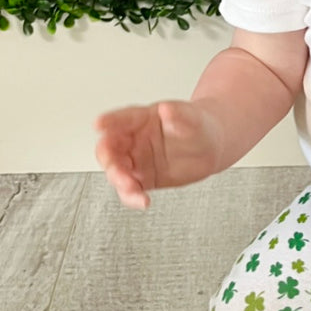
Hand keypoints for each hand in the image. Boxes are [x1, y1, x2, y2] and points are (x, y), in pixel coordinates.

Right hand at [94, 100, 222, 209]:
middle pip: (110, 148)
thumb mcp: (192, 117)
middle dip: (108, 158)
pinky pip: (131, 190)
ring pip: (117, 172)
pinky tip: (143, 201)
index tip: (99, 124)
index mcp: (141, 119)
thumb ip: (178, 114)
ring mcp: (136, 161)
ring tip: (131, 188)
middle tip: (115, 168)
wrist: (211, 146)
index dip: (109, 121)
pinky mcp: (144, 180)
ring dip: (119, 180)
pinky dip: (133, 197)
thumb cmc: (197, 125)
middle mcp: (133, 140)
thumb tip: (165, 109)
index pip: (121, 119)